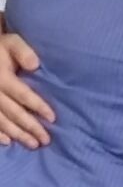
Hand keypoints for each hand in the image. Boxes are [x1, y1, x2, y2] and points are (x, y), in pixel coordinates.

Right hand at [0, 33, 53, 147]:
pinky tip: (8, 142)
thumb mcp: (11, 42)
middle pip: (14, 112)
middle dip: (30, 127)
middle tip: (45, 140)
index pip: (23, 95)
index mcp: (3, 77)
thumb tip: (34, 65)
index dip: (38, 107)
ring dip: (18, 134)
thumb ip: (22, 51)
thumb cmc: (1, 47)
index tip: (52, 118)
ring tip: (33, 144)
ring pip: (2, 121)